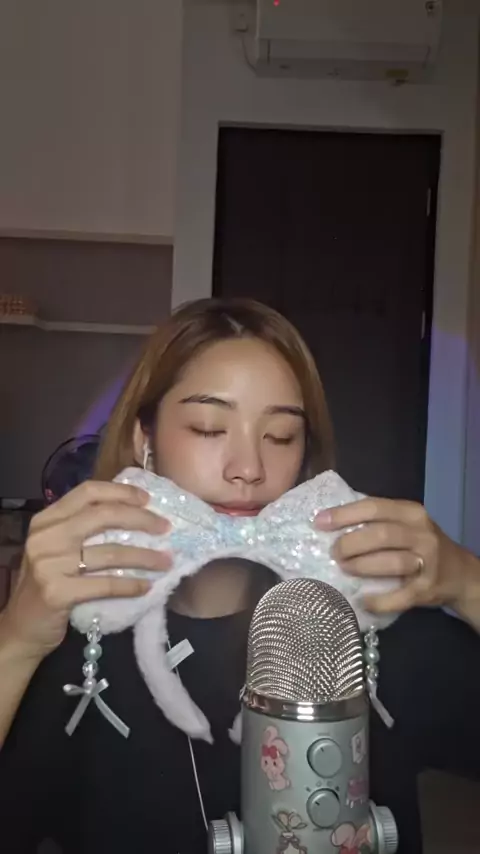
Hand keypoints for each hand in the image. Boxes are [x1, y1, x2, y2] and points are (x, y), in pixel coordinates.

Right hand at [1, 481, 170, 660]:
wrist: (22, 628)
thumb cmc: (48, 584)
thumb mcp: (56, 548)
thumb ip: (81, 528)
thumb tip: (132, 512)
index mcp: (46, 520)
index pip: (87, 493)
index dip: (121, 492)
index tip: (148, 499)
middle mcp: (46, 537)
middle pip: (103, 516)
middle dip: (141, 520)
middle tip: (166, 528)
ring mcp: (49, 565)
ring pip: (110, 553)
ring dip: (145, 556)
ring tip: (166, 561)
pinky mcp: (58, 593)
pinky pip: (105, 585)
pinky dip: (131, 585)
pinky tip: (147, 586)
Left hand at [314, 497, 477, 616]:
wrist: (460, 574)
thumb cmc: (420, 545)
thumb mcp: (405, 524)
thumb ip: (376, 521)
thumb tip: (330, 522)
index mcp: (411, 513)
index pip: (374, 507)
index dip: (344, 515)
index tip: (319, 522)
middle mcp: (422, 534)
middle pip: (380, 534)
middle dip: (350, 543)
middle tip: (334, 553)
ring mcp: (427, 562)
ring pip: (391, 562)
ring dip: (362, 566)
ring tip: (344, 569)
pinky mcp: (428, 589)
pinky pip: (400, 596)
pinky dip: (379, 600)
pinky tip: (363, 600)